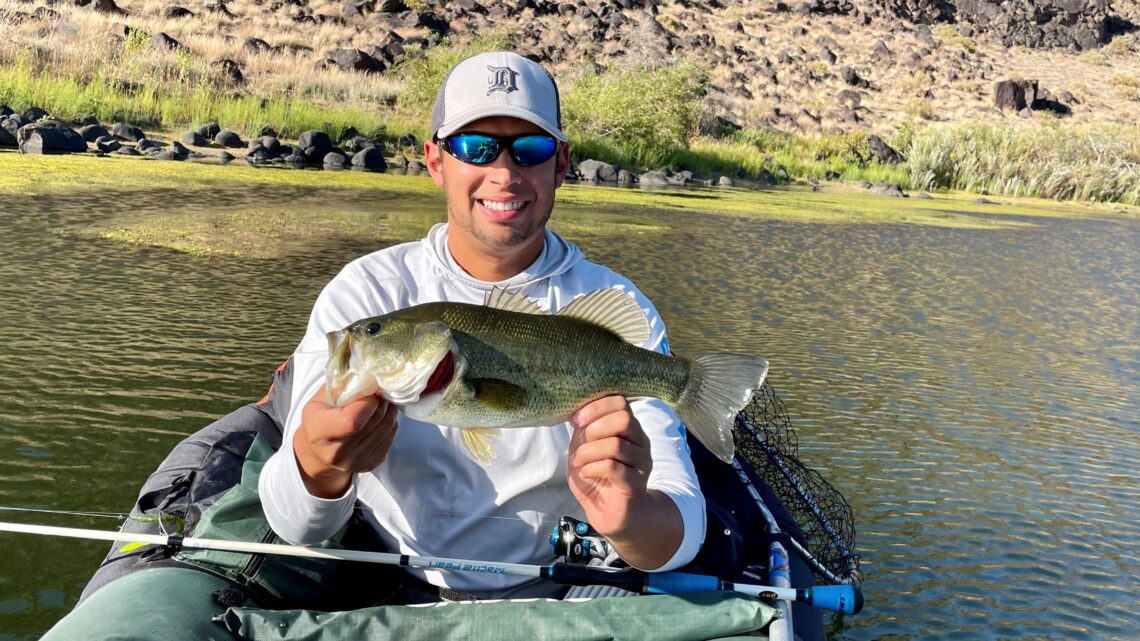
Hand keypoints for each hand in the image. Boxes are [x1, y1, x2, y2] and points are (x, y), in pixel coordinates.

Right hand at [293, 384, 398, 497]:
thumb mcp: (320, 399)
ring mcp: (355, 462)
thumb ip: (342, 387)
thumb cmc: (320, 418)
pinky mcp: (370, 465)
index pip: (352, 421)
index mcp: (319, 432)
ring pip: (386, 429)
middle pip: (373, 422)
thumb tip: (370, 375)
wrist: (319, 453)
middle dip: (380, 403)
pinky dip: (390, 424)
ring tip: (382, 402)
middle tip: (379, 393)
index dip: (366, 403)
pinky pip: (390, 438)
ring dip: (389, 411)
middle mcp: (336, 453)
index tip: (368, 393)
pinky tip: (382, 417)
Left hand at [567, 396, 680, 569]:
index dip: (595, 407)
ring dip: (589, 452)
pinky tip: (586, 473)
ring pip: (615, 445)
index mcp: (629, 429)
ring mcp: (641, 463)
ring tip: (579, 462)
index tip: (575, 420)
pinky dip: (593, 468)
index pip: (620, 402)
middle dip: (596, 427)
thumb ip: (582, 431)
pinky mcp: (635, 484)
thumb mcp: (583, 450)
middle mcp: (640, 442)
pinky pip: (613, 467)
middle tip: (582, 442)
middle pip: (624, 418)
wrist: (610, 514)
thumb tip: (576, 414)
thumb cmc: (596, 478)